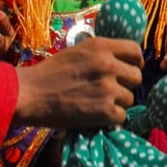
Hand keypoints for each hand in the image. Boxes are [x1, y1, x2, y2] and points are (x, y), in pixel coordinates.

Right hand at [13, 36, 143, 127]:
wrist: (29, 94)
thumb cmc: (50, 72)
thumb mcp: (79, 51)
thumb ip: (103, 53)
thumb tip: (124, 59)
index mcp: (102, 47)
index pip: (136, 50)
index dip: (136, 61)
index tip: (130, 68)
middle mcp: (108, 65)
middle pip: (137, 76)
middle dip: (127, 84)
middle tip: (112, 89)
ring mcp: (107, 88)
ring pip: (130, 98)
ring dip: (118, 103)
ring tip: (99, 102)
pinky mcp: (104, 111)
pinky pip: (122, 116)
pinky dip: (112, 119)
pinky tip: (97, 115)